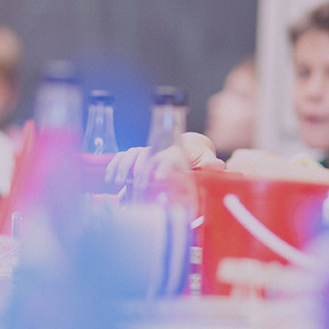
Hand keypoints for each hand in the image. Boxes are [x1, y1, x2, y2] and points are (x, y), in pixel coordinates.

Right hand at [104, 132, 224, 190]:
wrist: (189, 144)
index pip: (169, 157)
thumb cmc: (198, 155)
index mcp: (177, 149)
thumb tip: (218, 166)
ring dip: (123, 166)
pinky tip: (109, 179)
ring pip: (131, 154)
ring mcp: (148, 151)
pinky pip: (123, 157)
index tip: (159, 178)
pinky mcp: (139, 156)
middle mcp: (160, 149)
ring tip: (116, 182)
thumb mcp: (207, 158)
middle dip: (139, 169)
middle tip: (137, 184)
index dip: (164, 167)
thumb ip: (211, 164)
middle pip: (146, 155)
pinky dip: (115, 165)